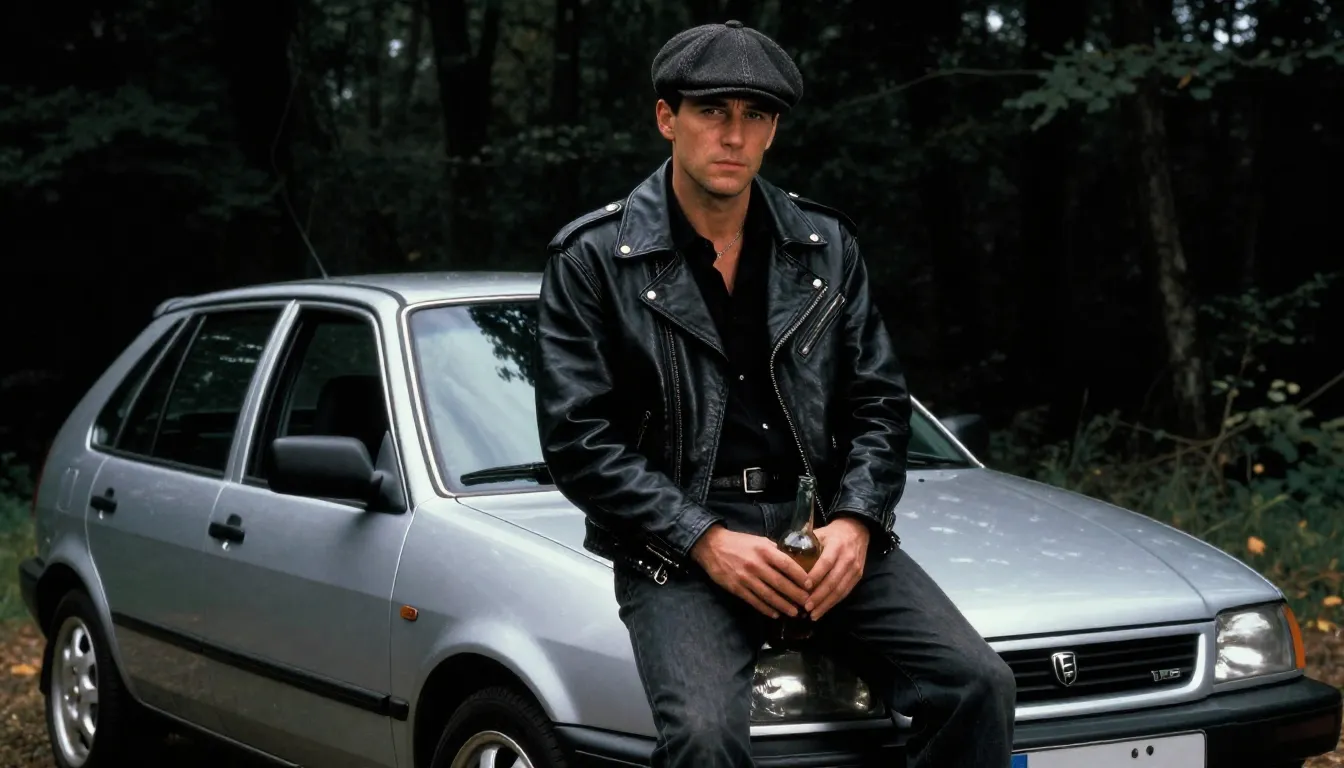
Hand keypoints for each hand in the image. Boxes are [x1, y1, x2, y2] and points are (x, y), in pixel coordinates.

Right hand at [691, 525, 813, 618]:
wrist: (712, 546)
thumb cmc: (739, 542)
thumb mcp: (759, 540)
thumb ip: (775, 550)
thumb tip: (794, 558)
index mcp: (763, 550)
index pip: (787, 564)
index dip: (799, 576)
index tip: (810, 585)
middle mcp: (756, 564)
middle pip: (780, 583)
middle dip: (796, 595)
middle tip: (807, 603)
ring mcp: (745, 578)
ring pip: (768, 595)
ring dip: (783, 605)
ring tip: (795, 612)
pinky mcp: (736, 588)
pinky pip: (754, 601)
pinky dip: (766, 609)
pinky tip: (775, 614)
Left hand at [803, 516, 869, 620]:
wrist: (857, 531)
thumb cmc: (832, 534)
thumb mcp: (819, 533)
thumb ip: (804, 543)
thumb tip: (781, 554)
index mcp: (836, 545)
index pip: (826, 562)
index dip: (816, 575)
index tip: (804, 586)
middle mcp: (847, 558)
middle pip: (833, 580)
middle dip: (819, 596)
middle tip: (806, 607)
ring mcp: (855, 568)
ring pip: (840, 590)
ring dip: (826, 604)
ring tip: (813, 614)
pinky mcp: (858, 576)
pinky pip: (846, 592)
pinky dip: (834, 603)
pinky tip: (823, 610)